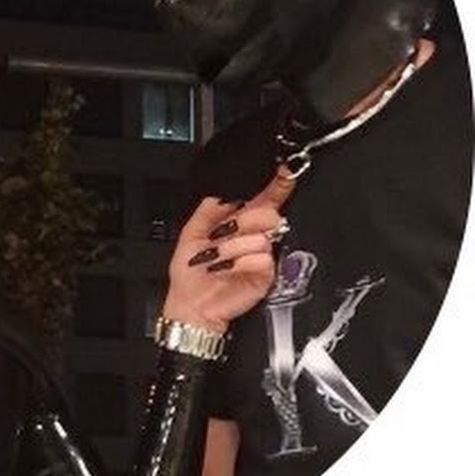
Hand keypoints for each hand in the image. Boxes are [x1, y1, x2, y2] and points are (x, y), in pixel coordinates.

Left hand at [161, 168, 295, 333]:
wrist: (191, 304)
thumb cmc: (190, 273)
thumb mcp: (191, 232)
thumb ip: (208, 209)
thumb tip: (225, 195)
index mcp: (237, 225)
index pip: (262, 201)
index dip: (275, 186)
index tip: (285, 171)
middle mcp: (252, 238)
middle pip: (267, 214)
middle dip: (244, 221)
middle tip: (225, 233)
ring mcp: (260, 256)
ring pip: (261, 237)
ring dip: (232, 247)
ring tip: (218, 259)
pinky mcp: (265, 275)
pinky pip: (263, 259)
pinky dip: (241, 263)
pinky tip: (228, 270)